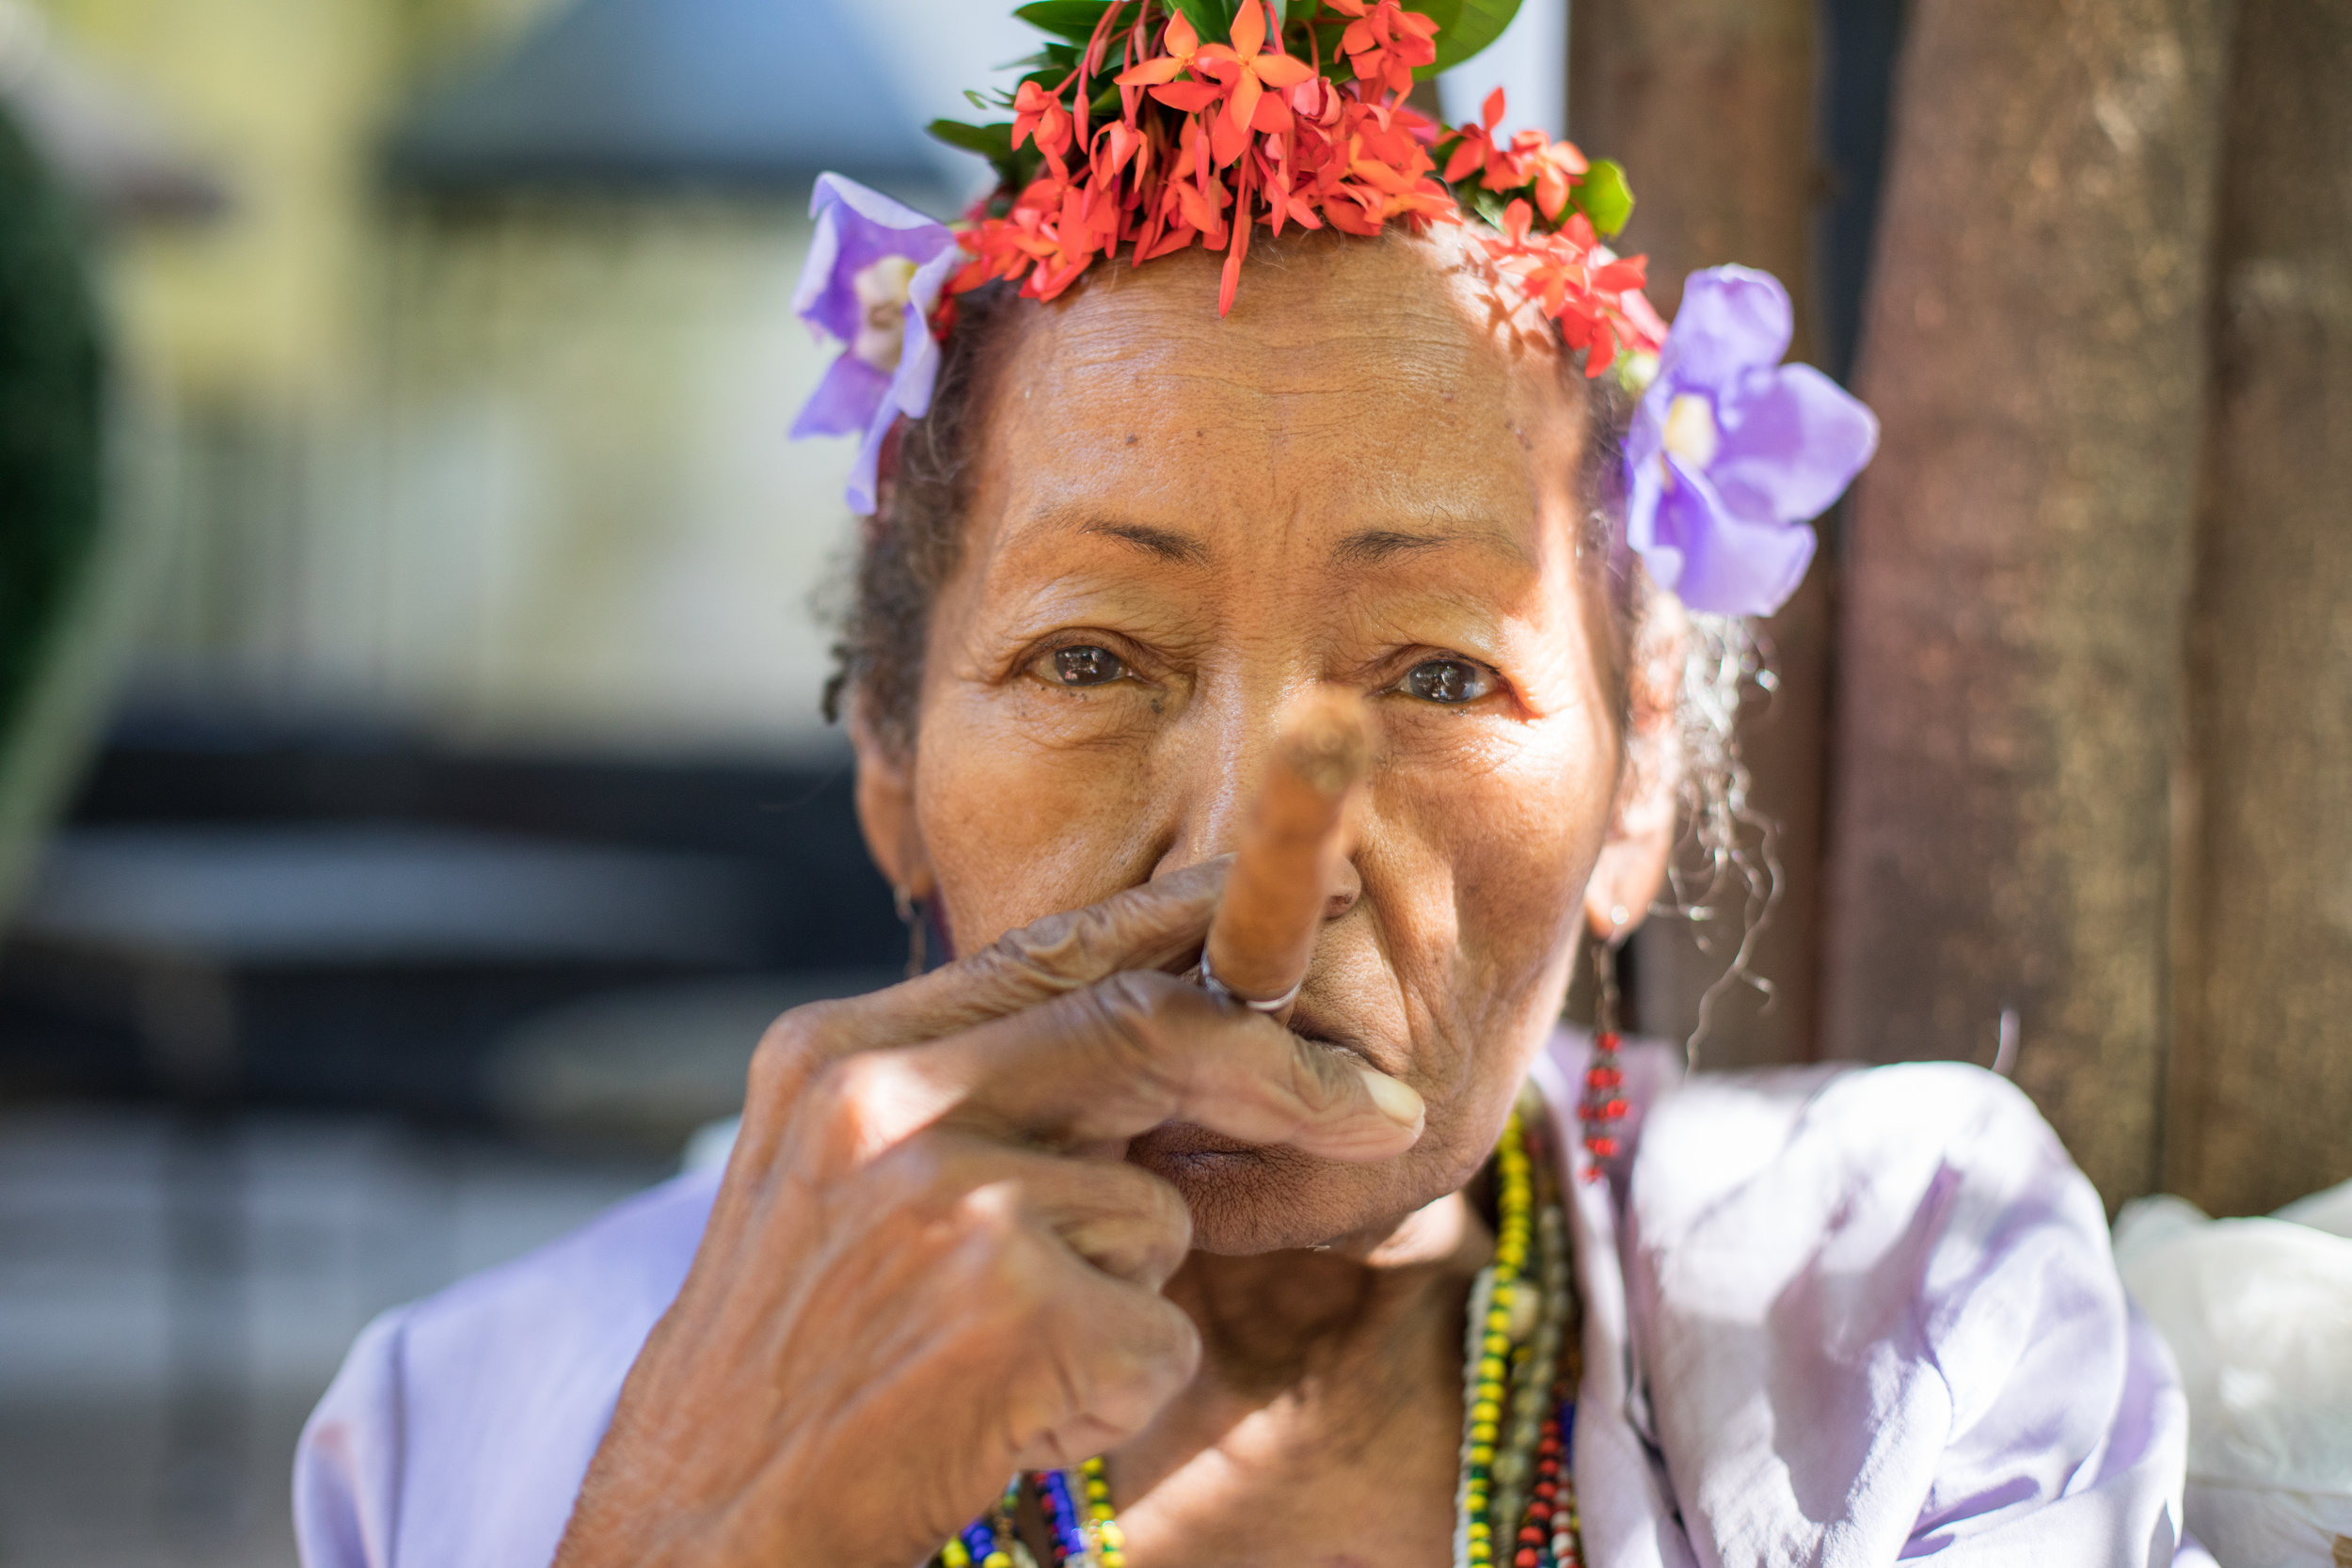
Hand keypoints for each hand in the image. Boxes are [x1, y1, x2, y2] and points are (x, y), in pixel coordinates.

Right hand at [552, 861, 1426, 1567]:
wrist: (696, 1537)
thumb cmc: (790, 1373)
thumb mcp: (836, 1183)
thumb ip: (970, 1094)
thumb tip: (1154, 1035)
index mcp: (840, 1054)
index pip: (1049, 952)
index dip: (1186, 926)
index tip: (1288, 913)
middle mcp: (887, 1102)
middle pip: (1146, 1032)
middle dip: (1287, 1075)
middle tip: (1380, 1109)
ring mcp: (947, 1200)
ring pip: (1156, 1212)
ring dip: (1120, 1297)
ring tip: (994, 1361)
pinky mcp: (1010, 1308)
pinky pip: (1158, 1334)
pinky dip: (1113, 1390)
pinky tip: (1008, 1421)